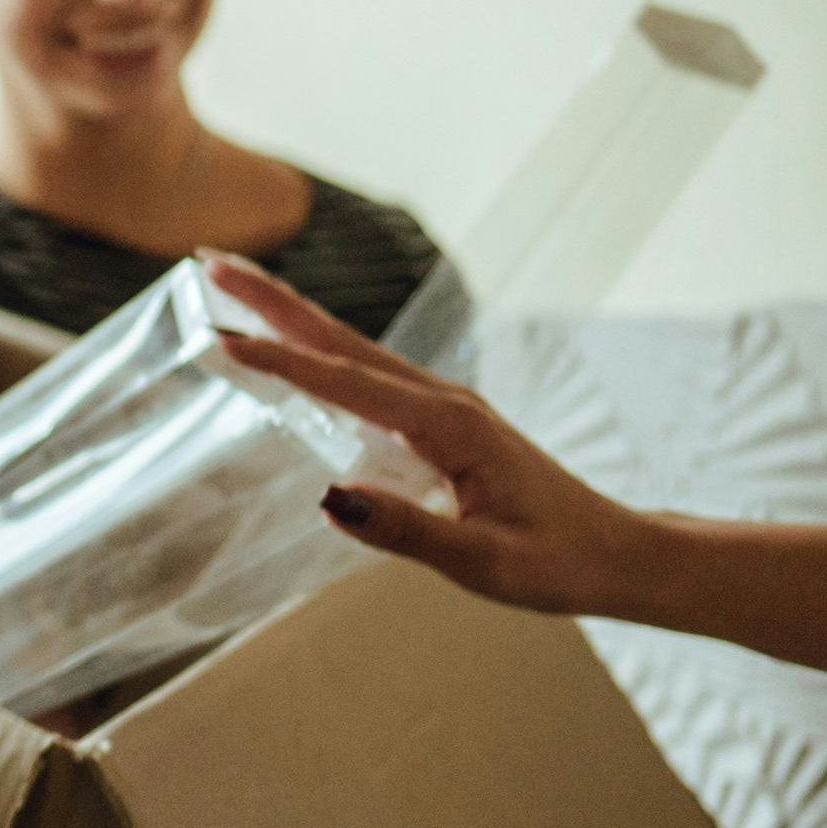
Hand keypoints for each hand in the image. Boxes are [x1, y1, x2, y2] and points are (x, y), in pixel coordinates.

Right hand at [200, 252, 664, 616]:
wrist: (618, 554)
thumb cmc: (556, 561)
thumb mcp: (483, 562)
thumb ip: (407, 531)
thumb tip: (328, 500)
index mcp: (448, 426)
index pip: (344, 384)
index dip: (278, 361)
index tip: (217, 338)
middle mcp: (443, 401)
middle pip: (341, 340)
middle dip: (272, 300)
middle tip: (208, 264)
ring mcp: (444, 407)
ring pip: (352, 350)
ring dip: (291, 316)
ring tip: (234, 289)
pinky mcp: (444, 422)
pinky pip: (367, 375)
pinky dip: (320, 350)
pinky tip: (297, 350)